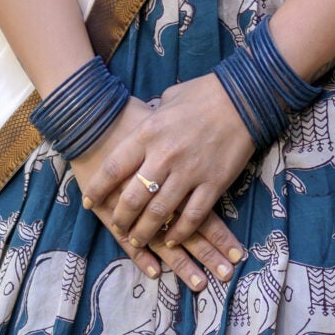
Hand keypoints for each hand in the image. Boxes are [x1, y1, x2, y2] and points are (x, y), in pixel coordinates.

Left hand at [73, 87, 249, 292]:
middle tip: (117, 227)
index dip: (98, 189)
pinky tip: (170, 240)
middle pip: (133, 198)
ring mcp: (189, 172)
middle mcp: (164, 156)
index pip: (114, 169)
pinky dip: (179, 232)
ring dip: (145, 231)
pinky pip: (192, 216)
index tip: (90, 202)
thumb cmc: (203, 94)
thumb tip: (138, 126)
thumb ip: (150, 121)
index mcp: (148, 133)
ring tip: (137, 240)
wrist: (244, 97)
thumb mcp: (166, 100)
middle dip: (121, 218)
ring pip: (159, 213)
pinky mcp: (213, 183)